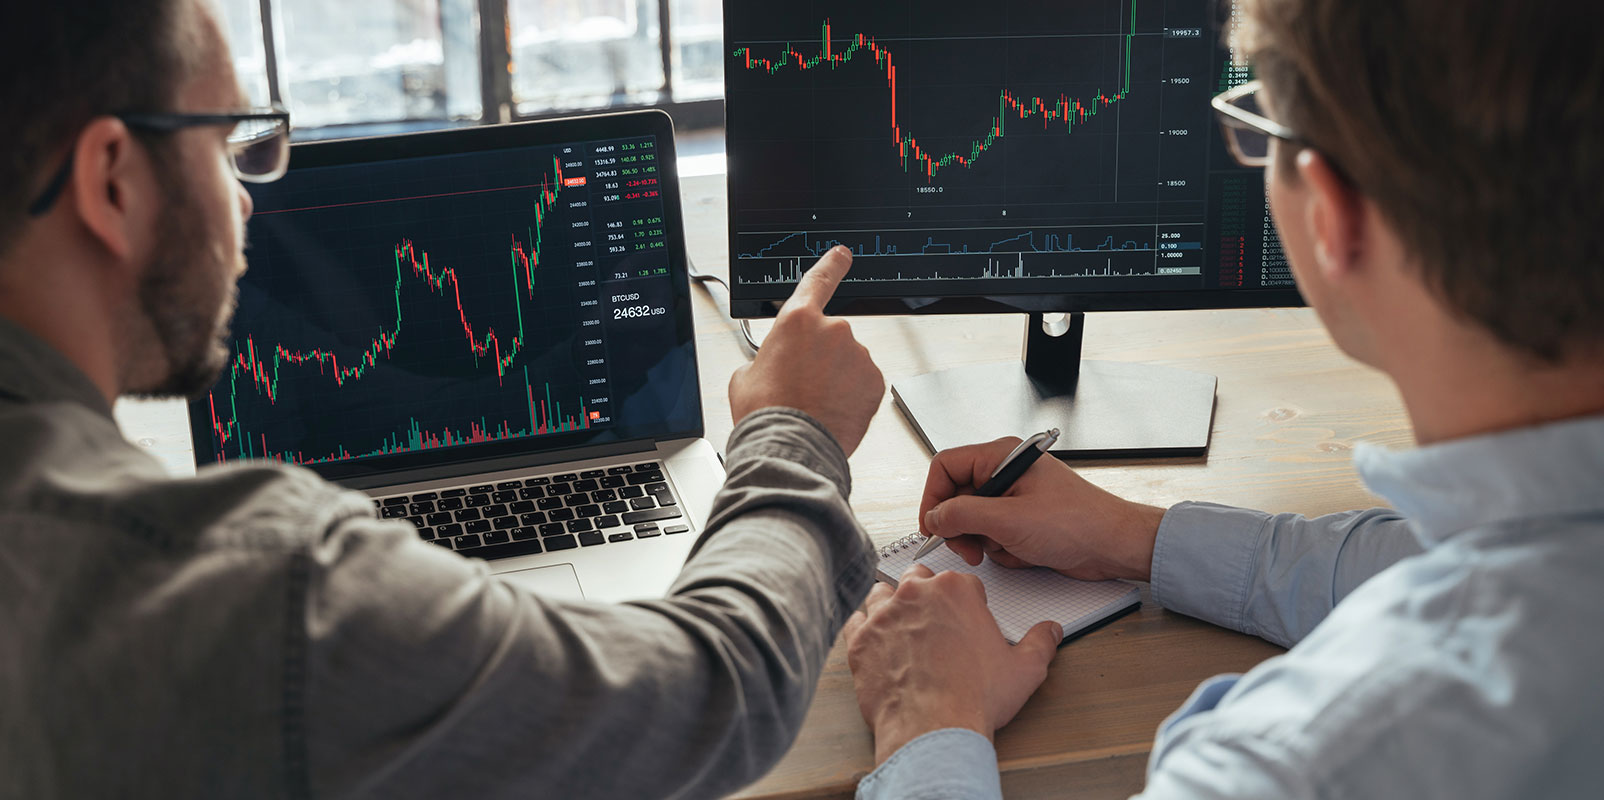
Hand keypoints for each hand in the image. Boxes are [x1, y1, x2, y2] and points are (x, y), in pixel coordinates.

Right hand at [728, 246, 884, 455]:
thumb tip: (773, 363)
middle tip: (801, 385)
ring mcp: (858, 354)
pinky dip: (851, 394)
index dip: (832, 265)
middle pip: (829, 336)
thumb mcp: (746, 375)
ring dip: (836, 377)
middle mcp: (833, 330)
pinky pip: (863, 382)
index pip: (819, 280)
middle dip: (819, 357)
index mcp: (797, 320)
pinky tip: (832, 410)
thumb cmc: (767, 414)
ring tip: (814, 403)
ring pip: (848, 361)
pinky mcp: (874, 381)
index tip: (842, 255)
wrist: (791, 448)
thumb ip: (766, 356)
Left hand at [843, 564, 1061, 764]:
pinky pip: (855, 620)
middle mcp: (915, 593)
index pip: (962, 581)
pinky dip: (863, 628)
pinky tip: (876, 641)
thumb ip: (1040, 643)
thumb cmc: (975, 698)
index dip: (967, 601)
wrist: (933, 729)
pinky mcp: (859, 639)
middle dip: (926, 593)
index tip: (967, 619)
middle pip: (918, 577)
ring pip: (882, 593)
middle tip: (935, 621)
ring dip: (891, 605)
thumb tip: (1051, 631)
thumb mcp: (1024, 670)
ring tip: (903, 627)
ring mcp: (883, 614)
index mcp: (956, 590)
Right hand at [919, 437, 1165, 580]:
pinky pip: (992, 535)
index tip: (932, 526)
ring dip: (983, 542)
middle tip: (968, 548)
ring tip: (1005, 549)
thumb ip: (963, 515)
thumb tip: (934, 517)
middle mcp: (1005, 473)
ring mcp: (1013, 498)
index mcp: (1002, 456)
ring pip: (972, 520)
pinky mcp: (1022, 521)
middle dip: (960, 527)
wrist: (1114, 546)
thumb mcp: (1010, 520)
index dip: (933, 497)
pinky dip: (1002, 549)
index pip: (946, 466)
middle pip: (956, 496)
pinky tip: (1024, 553)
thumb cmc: (1078, 523)